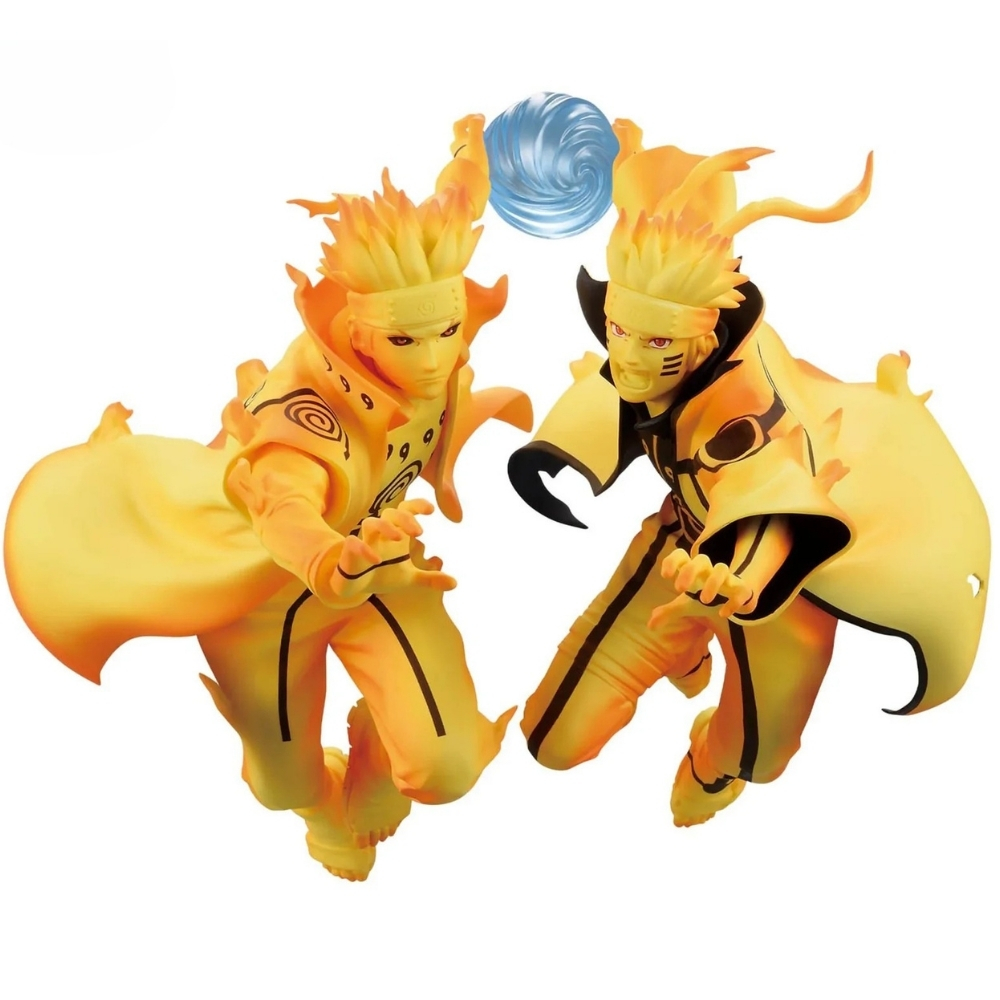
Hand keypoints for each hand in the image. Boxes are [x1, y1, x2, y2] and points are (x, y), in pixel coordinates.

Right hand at [330, 499, 455, 599]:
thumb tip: (455, 583)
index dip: (417, 505)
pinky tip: (376, 560)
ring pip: (370, 522)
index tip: (432, 510)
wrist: (356, 587)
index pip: (406, 510)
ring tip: (399, 539)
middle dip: (405, 519)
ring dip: (385, 527)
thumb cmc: (384, 574)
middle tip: (420, 532)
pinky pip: (353, 543)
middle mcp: (381, 533)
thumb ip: (431, 579)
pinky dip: (364, 549)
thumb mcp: (410, 578)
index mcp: (397, 533)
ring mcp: (365, 540)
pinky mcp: (350, 551)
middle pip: (390, 513)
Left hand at [651, 550, 756, 626]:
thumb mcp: (686, 604)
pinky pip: (741, 589)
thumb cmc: (704, 597)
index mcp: (693, 571)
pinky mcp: (742, 589)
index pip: (681, 555)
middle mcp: (709, 571)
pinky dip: (733, 601)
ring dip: (713, 583)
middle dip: (690, 572)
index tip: (665, 576)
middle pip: (701, 560)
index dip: (672, 561)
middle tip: (679, 589)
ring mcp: (727, 578)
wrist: (733, 598)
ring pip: (722, 569)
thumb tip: (650, 625)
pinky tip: (723, 613)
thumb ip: (668, 612)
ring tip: (704, 600)